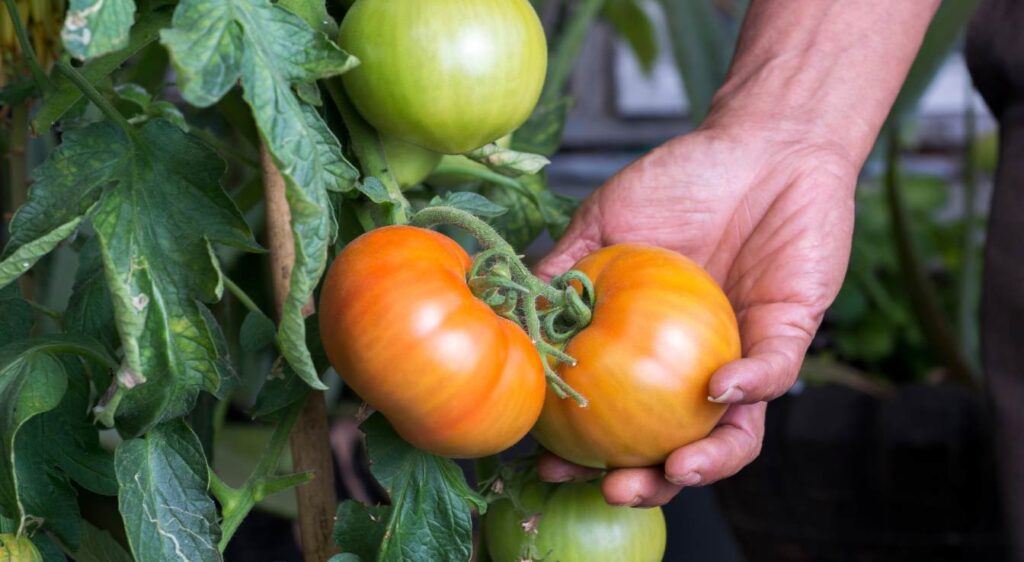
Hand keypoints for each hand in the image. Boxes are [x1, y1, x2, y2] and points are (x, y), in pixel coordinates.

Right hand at [534, 125, 856, 506]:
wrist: (760, 142)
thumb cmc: (683, 179)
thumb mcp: (607, 220)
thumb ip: (566, 266)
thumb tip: (514, 309)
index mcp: (652, 348)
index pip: (619, 415)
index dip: (587, 449)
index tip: (550, 463)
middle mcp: (699, 364)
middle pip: (676, 446)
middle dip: (648, 482)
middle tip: (612, 488)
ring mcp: (745, 353)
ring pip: (735, 433)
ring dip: (707, 464)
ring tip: (672, 473)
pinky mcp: (791, 331)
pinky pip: (774, 373)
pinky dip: (748, 386)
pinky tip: (716, 390)